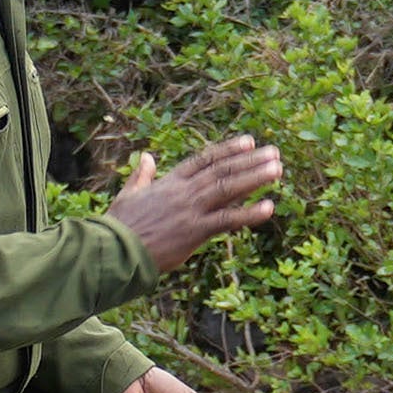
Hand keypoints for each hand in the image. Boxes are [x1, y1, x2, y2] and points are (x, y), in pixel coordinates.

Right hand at [110, 133, 286, 274]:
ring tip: (278, 169)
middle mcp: (184, 191)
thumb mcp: (128, 194)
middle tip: (274, 152)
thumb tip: (146, 156)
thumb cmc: (119, 226)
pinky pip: (228, 220)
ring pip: (228, 189)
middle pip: (222, 170)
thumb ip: (141, 175)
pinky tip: (269, 208)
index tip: (249, 141)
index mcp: (169, 182)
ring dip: (255, 178)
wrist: (114, 251)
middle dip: (250, 161)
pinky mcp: (195, 232)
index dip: (228, 150)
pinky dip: (249, 214)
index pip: (204, 160)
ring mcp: (191, 210)